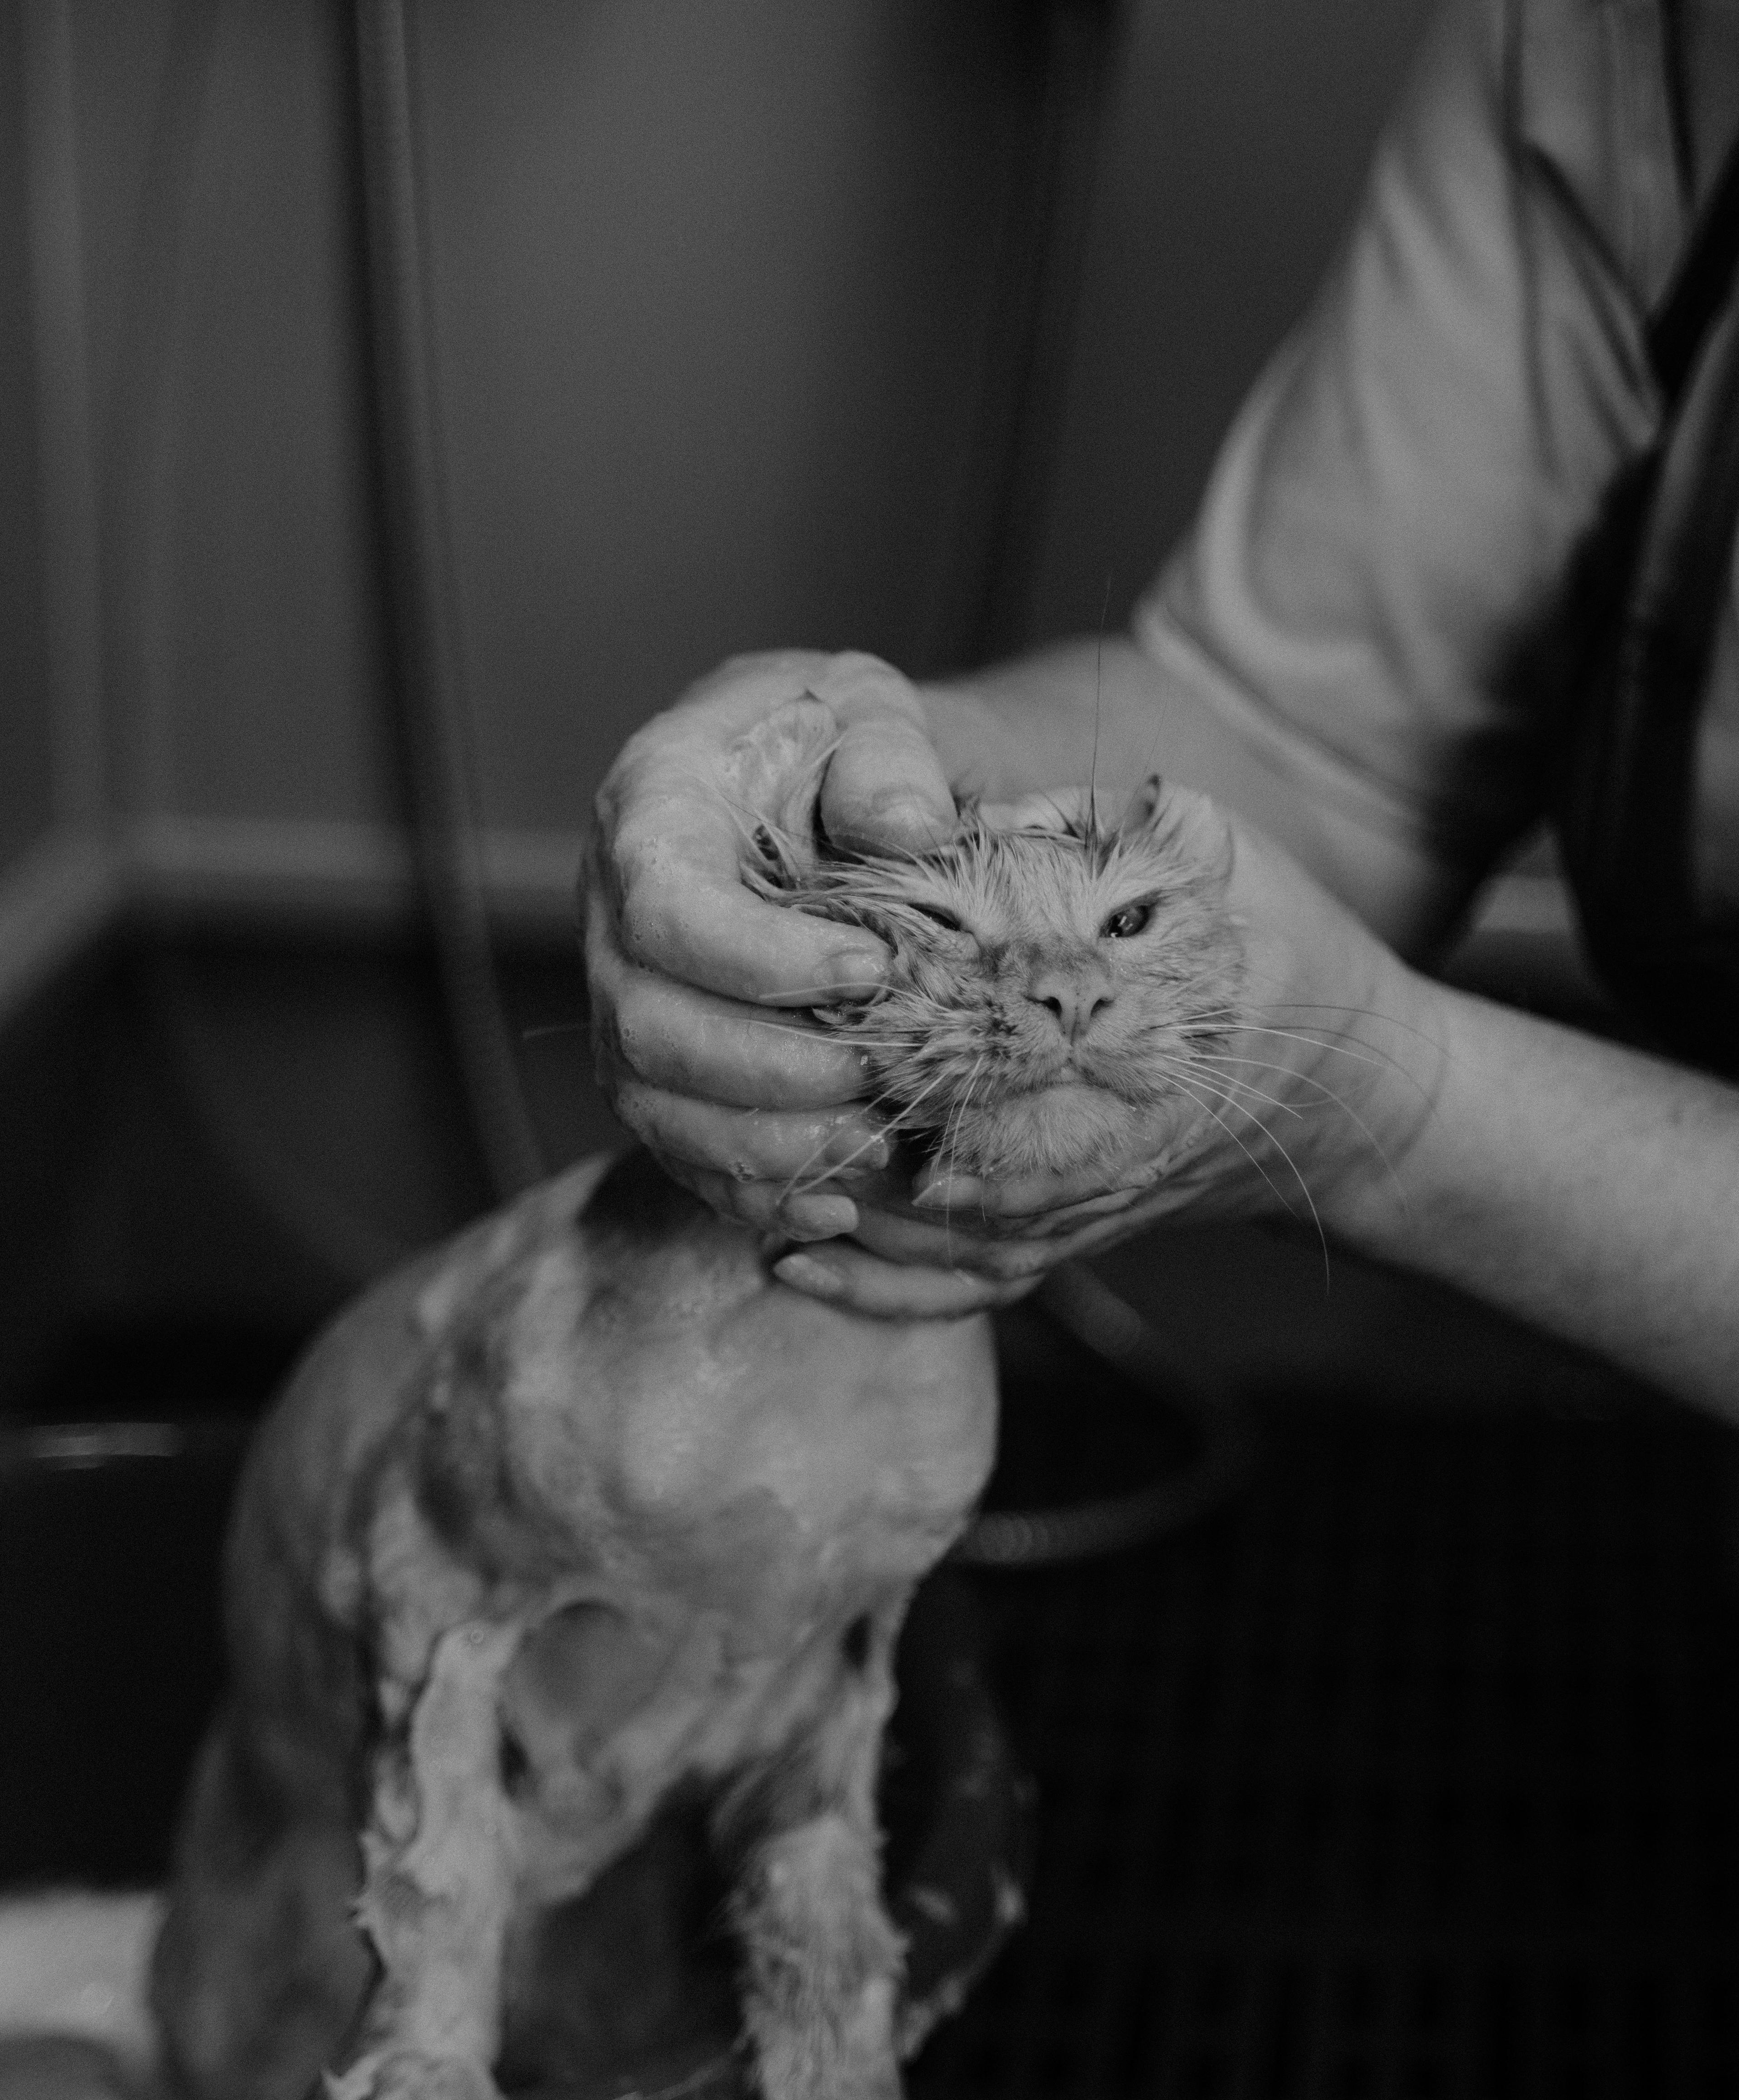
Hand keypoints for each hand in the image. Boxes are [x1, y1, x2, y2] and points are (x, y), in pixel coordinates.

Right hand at [582, 651, 958, 1241]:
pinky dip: (755, 1192)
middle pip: (649, 1028)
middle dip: (776, 1067)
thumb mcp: (863, 707)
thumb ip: (883, 753)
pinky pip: (679, 1155)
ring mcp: (623, 1003)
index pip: (667, 909)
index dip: (763, 958)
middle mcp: (611, 919)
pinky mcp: (655, 1073)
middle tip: (887, 1066)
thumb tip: (906, 828)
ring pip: (656, 1107)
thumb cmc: (833, 743)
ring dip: (771, 1141)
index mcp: (647, 812)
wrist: (813, 788)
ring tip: (882, 1140)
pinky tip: (838, 1201)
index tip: (872, 969)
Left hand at [768, 791, 1447, 1316]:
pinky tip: (796, 1257)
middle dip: (836, 1152)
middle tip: (743, 1120)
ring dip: (838, 1222)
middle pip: (930, 1168)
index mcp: (1118, 1049)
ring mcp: (1072, 1213)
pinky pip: (957, 1291)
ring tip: (751, 1182)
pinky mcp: (1066, 1243)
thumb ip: (1097, 827)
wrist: (1356, 1094)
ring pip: (930, 1244)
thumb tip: (969, 809)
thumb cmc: (1286, 957)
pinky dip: (875, 1289)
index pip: (976, 1065)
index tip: (810, 1036)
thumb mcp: (1217, 857)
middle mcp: (1087, 1151)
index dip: (884, 1057)